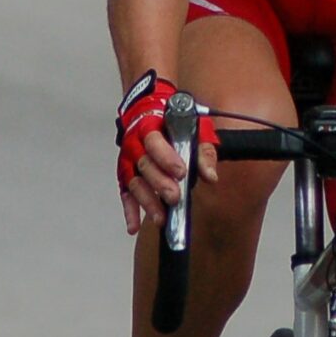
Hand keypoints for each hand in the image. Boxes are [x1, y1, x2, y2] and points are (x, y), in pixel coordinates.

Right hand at [116, 72, 217, 234]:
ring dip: (146, 201)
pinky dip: (129, 211)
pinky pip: (125, 194)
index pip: (155, 142)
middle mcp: (135, 144)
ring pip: (134, 182)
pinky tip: (134, 226)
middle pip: (144, 165)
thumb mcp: (194, 127)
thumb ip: (203, 151)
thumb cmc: (173, 121)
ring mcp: (128, 161)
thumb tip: (210, 175)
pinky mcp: (125, 175)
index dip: (167, 158)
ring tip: (160, 218)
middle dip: (159, 183)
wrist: (149, 109)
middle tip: (174, 197)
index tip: (181, 172)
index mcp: (150, 127)